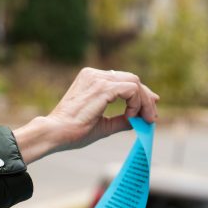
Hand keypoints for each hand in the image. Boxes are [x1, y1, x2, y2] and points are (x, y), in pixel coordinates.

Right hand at [13, 68, 159, 162]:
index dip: (140, 94)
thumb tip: (138, 121)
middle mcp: (94, 74)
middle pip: (132, 79)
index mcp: (91, 79)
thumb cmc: (73, 131)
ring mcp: (98, 79)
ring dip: (144, 101)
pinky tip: (132, 116)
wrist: (55, 133)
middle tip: (152, 116)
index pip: (123, 80)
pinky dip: (136, 103)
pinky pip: (131, 89)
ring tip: (145, 119)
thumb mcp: (102, 124)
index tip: (149, 108)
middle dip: (146, 97)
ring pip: (134, 82)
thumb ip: (121, 120)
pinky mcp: (102, 88)